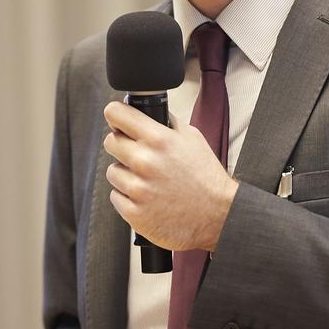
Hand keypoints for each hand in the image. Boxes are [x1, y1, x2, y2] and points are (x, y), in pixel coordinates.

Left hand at [103, 101, 237, 250]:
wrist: (218, 215)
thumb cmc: (206, 177)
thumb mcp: (192, 138)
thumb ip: (167, 124)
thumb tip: (146, 114)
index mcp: (159, 139)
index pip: (116, 114)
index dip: (116, 115)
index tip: (118, 120)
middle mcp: (145, 162)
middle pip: (110, 142)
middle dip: (122, 145)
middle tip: (138, 154)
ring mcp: (138, 189)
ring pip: (113, 171)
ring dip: (126, 174)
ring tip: (148, 180)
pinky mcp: (134, 212)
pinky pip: (116, 196)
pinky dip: (128, 197)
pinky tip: (148, 196)